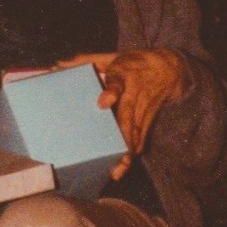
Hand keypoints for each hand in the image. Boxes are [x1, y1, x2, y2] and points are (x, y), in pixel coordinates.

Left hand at [59, 49, 184, 179]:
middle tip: (117, 155)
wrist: (169, 68)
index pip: (117, 83)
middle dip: (122, 137)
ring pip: (136, 131)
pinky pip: (142, 135)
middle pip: (128, 116)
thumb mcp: (111, 57)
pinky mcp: (148, 116)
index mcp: (123, 75)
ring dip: (128, 150)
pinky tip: (125, 164)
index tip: (102, 103)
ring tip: (118, 169)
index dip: (111, 93)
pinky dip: (134, 149)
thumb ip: (86, 61)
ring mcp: (143, 107)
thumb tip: (58, 65)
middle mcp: (134, 93)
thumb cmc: (133, 62)